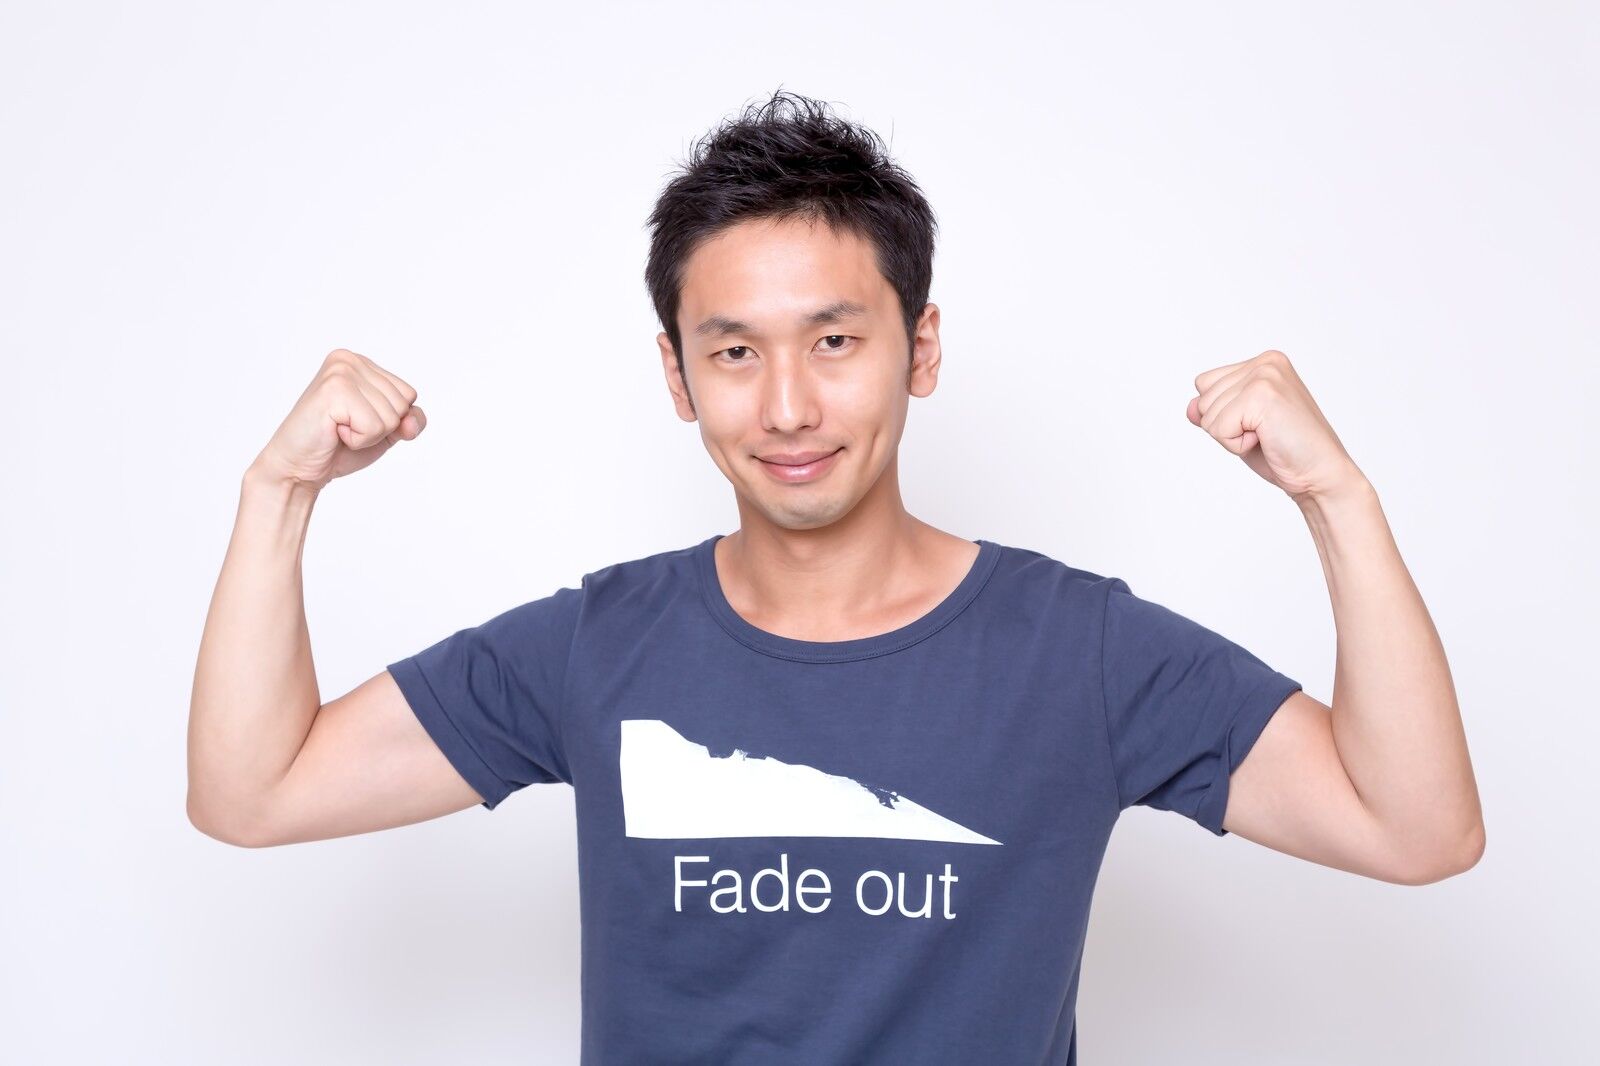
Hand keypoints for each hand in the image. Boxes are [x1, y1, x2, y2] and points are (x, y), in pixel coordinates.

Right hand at [253, 349, 425, 491]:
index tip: (356, 421)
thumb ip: (408, 421)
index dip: (390, 420)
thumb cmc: (337, 447)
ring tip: (338, 430)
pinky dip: (359, 440)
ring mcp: (341, 371)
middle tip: (345, 428)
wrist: (298, 468)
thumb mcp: (384, 432)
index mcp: (361, 363)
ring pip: (391, 416)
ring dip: (368, 435)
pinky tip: (334, 432)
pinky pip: (374, 426)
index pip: (409, 394)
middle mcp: (349, 359)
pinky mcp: (334, 390)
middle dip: (380, 428)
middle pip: (403, 403)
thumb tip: (411, 421)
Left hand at [1186, 349, 1362, 500]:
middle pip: (1203, 398)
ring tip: (1267, 437)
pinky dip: (1235, 445)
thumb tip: (1189, 408)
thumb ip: (1215, 412)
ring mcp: (1265, 376)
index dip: (1222, 414)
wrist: (1321, 474)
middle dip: (1225, 426)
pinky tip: (1266, 441)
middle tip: (1265, 434)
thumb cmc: (1287, 452)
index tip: (1258, 424)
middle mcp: (1266, 362)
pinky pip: (1217, 428)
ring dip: (1232, 436)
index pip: (1205, 384)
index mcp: (1264, 363)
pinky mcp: (1261, 395)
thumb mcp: (1242, 428)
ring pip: (1207, 414)